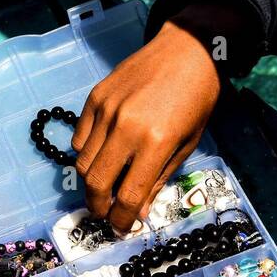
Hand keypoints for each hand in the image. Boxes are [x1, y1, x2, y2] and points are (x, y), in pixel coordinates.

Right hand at [72, 3, 243, 230]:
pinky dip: (87, 153)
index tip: (122, 227)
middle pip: (96, 182)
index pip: (128, 196)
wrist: (187, 49)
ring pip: (83, 162)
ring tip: (104, 187)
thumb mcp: (187, 144)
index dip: (122, 219)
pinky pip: (80, 137)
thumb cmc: (196, 99)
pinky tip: (103, 155)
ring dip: (91, 182)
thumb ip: (159, 178)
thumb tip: (137, 212)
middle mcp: (126, 127)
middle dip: (98, 207)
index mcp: (156, 142)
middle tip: (106, 213)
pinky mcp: (95, 97)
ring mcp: (107, 110)